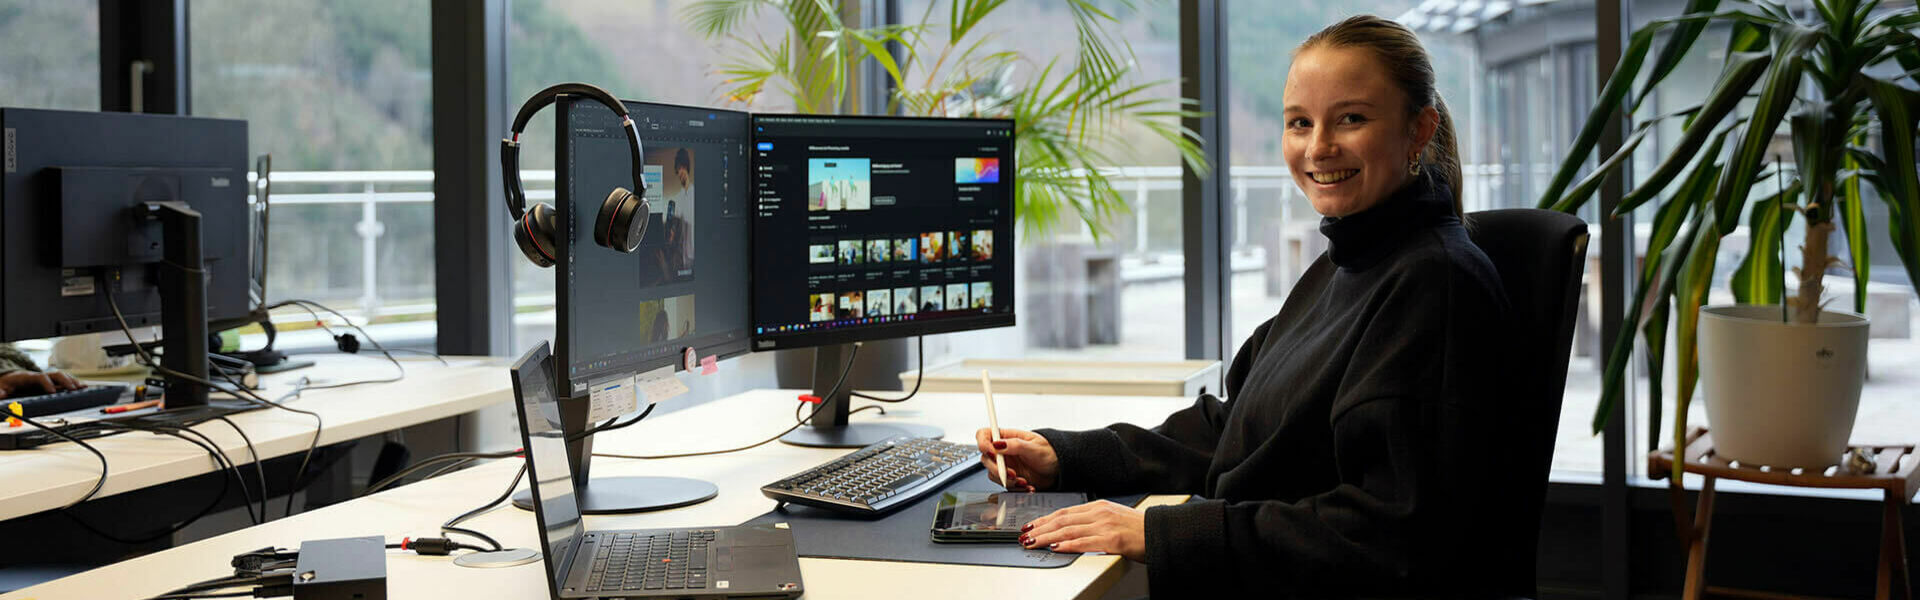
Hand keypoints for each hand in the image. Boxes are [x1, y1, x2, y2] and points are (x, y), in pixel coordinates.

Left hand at [0, 371, 83, 398]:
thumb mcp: (1, 388)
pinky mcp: (51, 384)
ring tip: (81, 388)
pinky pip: (65, 382)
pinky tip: (82, 388)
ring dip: (72, 382)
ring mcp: (47, 379)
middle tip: (72, 389)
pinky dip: (74, 384)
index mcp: (28, 377)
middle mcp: (40, 376)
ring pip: (62, 377)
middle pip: (56, 375)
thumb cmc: (8, 384)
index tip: (52, 392)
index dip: (47, 383)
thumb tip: (1, 394)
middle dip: (65, 381)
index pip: (40, 377)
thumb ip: (0, 391)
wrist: (10, 380)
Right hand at [974, 427, 1058, 491]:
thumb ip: (1015, 445)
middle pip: (985, 457)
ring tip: (1023, 481)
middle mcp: (1003, 451)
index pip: (985, 435)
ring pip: (992, 473)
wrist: (1058, 471)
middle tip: (1011, 473)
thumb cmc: (1049, 453)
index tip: (991, 452)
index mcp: (1007, 437)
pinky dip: (1014, 487)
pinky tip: (1026, 485)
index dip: (982, 442)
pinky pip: (1003, 484)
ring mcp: (1005, 465)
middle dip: (997, 468)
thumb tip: (997, 444)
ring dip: (1006, 480)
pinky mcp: (1008, 478)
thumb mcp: (1034, 447)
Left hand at [1018, 500, 1146, 561]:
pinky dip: (1066, 545)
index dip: (1045, 519)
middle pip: (1062, 520)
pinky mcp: (1112, 539)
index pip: (1065, 512)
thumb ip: (1094, 522)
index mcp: (1099, 506)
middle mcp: (1100, 513)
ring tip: (1032, 542)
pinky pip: (1083, 542)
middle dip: (1040, 528)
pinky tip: (1054, 548)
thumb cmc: (1139, 530)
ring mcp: (1105, 525)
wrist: (1161, 532)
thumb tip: (1072, 531)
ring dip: (1046, 537)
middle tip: (1024, 535)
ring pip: (1068, 530)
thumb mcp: (1114, 519)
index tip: (1031, 525)